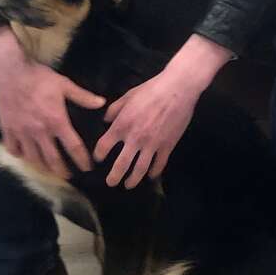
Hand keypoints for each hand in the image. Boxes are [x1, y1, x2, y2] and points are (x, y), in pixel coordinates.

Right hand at [0, 27, 102, 178]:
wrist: (10, 72)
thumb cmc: (39, 78)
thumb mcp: (64, 84)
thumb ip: (82, 96)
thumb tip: (102, 103)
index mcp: (56, 121)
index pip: (73, 147)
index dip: (82, 160)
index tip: (87, 168)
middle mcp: (40, 132)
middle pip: (53, 159)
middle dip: (62, 171)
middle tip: (68, 176)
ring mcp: (22, 133)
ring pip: (33, 158)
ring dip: (42, 167)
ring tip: (48, 170)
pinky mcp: (8, 130)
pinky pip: (13, 149)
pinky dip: (19, 155)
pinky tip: (24, 154)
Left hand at [93, 35, 233, 188]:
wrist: (177, 89)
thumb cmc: (151, 89)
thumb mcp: (128, 95)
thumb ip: (114, 109)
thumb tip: (106, 120)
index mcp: (122, 125)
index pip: (104, 146)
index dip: (98, 155)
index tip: (98, 159)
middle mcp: (135, 138)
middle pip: (121, 165)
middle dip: (114, 177)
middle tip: (110, 183)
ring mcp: (152, 145)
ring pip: (140, 170)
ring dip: (133, 180)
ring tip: (128, 185)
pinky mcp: (167, 146)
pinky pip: (159, 164)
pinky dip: (154, 173)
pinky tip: (151, 176)